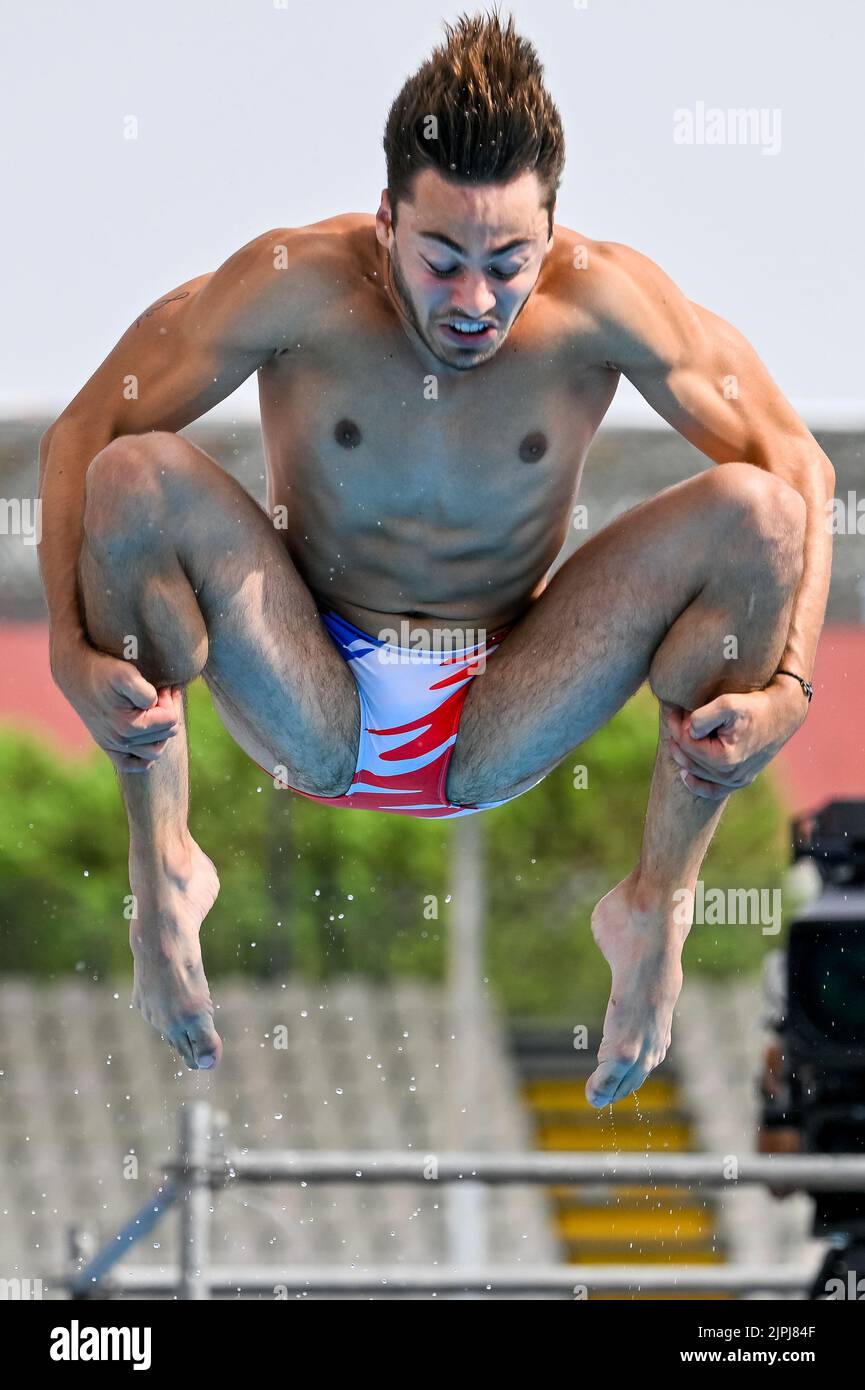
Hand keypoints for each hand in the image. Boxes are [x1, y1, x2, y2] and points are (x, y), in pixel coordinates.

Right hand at [51, 636, 180, 772]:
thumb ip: (146, 693)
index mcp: (129, 726)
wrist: (76, 674)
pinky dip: (145, 755)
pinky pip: (134, 765)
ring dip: (162, 730)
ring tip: (156, 711)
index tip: (162, 686)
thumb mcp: (126, 674)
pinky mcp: (108, 747)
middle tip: (160, 692)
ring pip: (155, 751)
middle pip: (166, 734)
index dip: (170, 699)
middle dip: (168, 710)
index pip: (171, 719)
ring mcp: (114, 746)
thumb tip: (155, 707)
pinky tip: (147, 736)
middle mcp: (121, 742)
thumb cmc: (103, 672)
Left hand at [663, 679, 807, 799]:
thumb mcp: (727, 704)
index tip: (675, 710)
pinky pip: (713, 792)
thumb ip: (702, 718)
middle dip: (678, 737)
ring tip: (682, 734)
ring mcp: (736, 781)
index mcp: (723, 759)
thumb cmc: (755, 707)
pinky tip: (685, 775)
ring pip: (696, 771)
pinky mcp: (741, 781)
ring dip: (684, 753)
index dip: (676, 724)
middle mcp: (729, 775)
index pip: (685, 743)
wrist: (783, 713)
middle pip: (688, 758)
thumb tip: (688, 732)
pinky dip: (697, 785)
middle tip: (676, 717)